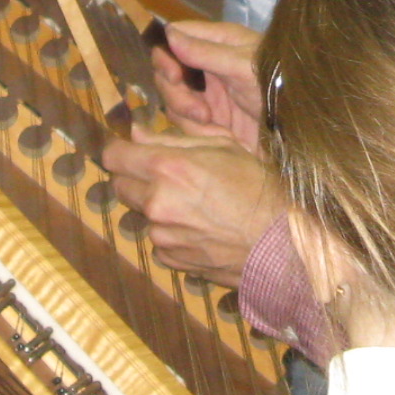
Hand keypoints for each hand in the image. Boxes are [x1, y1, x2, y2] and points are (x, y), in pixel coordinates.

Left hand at [102, 127, 284, 283]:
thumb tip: (137, 133)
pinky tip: (202, 229)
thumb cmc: (258, 186)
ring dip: (157, 207)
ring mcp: (161, 235)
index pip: (114, 156)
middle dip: (137, 178)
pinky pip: (159, 241)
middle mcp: (156, 202)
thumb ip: (174, 138)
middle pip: (120, 185)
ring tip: (196, 206)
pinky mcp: (171, 260)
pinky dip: (172, 233)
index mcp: (167, 168)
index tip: (130, 151)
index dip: (121, 151)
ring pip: (141, 214)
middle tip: (169, 177)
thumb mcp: (224, 146)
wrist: (281, 241)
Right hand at [153, 18, 264, 149]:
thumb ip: (205, 52)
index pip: (175, 38)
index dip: (166, 55)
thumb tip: (169, 33)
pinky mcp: (212, 120)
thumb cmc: (277, 83)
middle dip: (176, 92)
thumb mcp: (242, 65)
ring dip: (186, 113)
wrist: (300, 125)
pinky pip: (187, 124)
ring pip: (174, 100)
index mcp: (217, 42)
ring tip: (210, 120)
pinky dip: (197, 130)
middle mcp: (208, 66)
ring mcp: (209, 94)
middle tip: (199, 109)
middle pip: (167, 73)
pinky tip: (219, 134)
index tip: (174, 74)